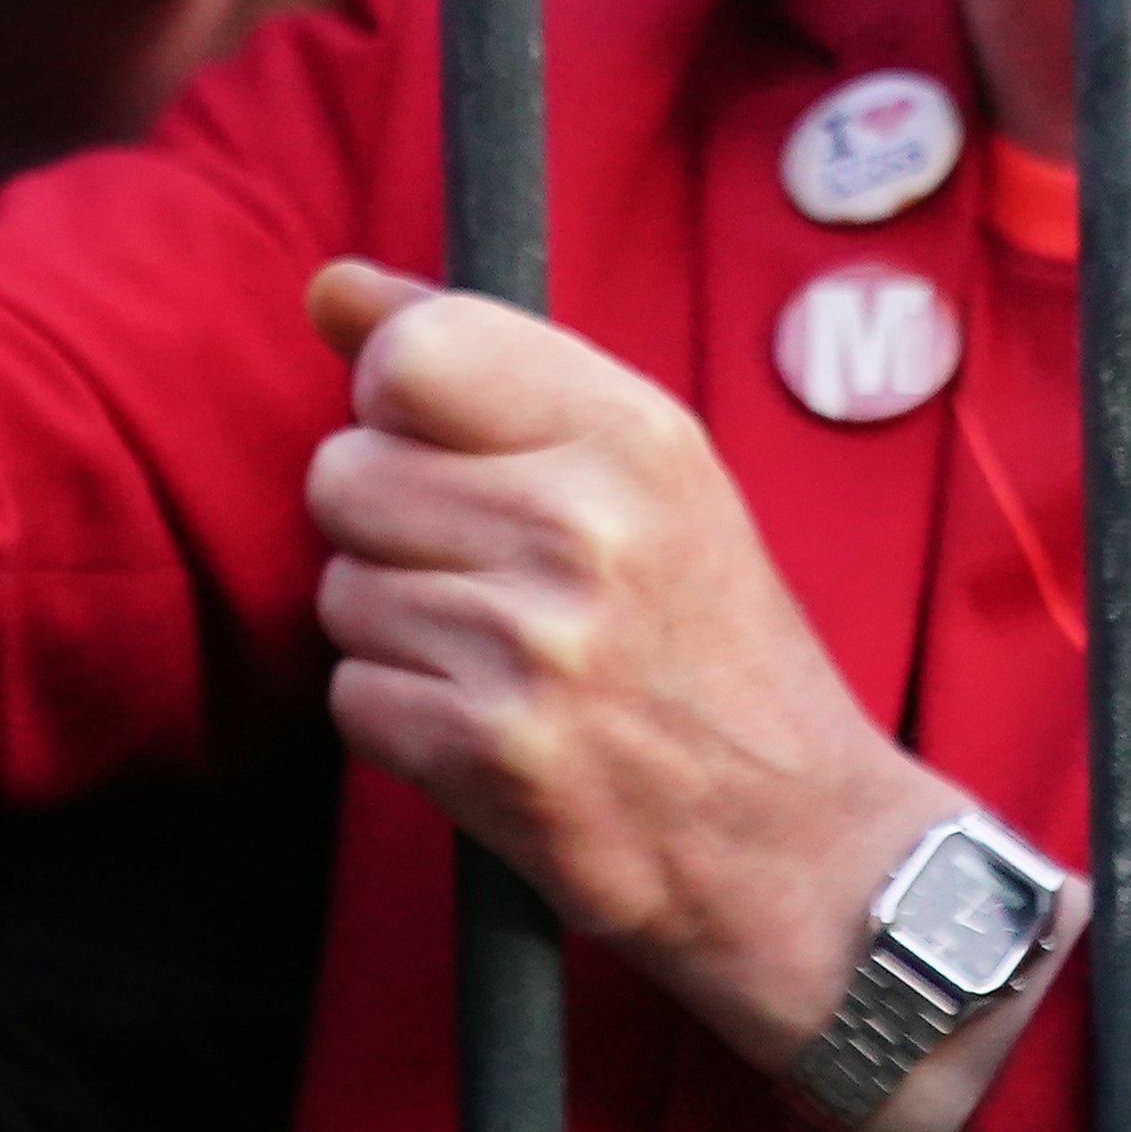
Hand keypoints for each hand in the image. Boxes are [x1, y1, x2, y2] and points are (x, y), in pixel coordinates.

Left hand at [301, 267, 971, 1105]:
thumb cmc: (711, 642)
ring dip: (396, 630)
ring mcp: (533, 643)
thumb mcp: (646, 469)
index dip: (397, 400)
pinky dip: (400, 719)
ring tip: (501, 658)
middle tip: (483, 572)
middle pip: (345, 471)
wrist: (801, 846)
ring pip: (341, 589)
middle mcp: (581, 524)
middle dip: (386, 524)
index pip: (414, 350)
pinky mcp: (489, 753)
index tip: (443, 444)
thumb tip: (329, 285)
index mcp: (632, 432)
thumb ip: (486, 363)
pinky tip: (488, 728)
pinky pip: (351, 696)